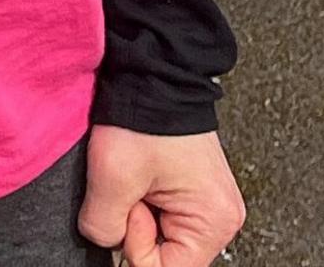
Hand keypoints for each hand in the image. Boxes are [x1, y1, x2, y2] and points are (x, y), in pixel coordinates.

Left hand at [78, 125, 241, 266]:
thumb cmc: (146, 115)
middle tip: (134, 188)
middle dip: (136, 229)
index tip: (130, 208)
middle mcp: (220, 217)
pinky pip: (162, 217)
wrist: (155, 75)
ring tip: (139, 177)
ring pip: (160, 238)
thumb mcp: (113, 176)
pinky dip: (143, 201)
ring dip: (138, 213)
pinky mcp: (193, 192)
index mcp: (213, 220)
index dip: (135, 246)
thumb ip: (103, 226)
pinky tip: (143, 177)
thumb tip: (106, 241)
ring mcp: (208, 204)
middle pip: (165, 256)